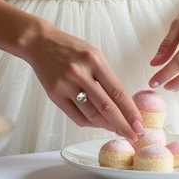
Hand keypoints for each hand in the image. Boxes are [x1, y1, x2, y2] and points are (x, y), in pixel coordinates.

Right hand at [23, 24, 143, 140]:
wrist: (39, 43)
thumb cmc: (70, 48)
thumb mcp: (94, 54)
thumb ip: (106, 77)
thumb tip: (122, 104)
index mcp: (95, 60)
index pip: (118, 91)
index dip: (130, 111)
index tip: (139, 123)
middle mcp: (80, 73)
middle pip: (106, 106)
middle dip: (122, 125)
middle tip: (133, 136)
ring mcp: (66, 85)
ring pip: (91, 114)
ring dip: (106, 125)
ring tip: (116, 129)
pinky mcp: (55, 95)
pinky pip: (76, 116)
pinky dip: (89, 123)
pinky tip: (98, 124)